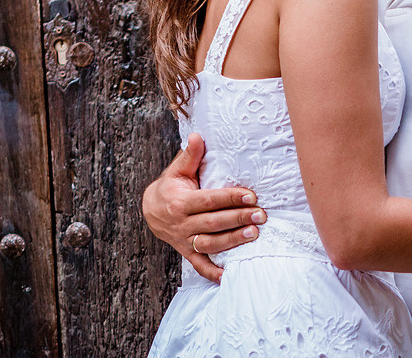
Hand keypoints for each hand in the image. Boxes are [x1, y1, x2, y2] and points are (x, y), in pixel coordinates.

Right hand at [141, 133, 264, 281]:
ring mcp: (184, 240)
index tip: (251, 195)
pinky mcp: (186, 251)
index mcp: (180, 201)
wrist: (150, 209)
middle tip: (261, 215)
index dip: (230, 198)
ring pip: (210, 243)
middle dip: (238, 219)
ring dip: (232, 241)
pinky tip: (228, 276)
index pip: (209, 200)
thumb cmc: (171, 186)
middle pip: (213, 222)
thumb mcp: (177, 170)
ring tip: (254, 235)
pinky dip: (212, 272)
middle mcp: (181, 223)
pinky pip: (199, 264)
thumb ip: (190, 155)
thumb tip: (197, 136)